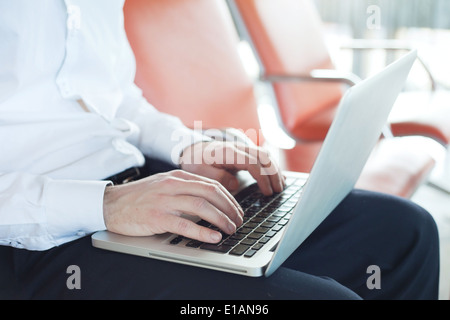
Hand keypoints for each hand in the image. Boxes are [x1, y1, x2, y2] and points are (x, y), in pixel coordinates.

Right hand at [103, 170, 243, 242]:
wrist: (110, 203)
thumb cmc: (139, 196)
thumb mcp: (164, 185)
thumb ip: (185, 188)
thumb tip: (211, 201)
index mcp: (178, 177)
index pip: (212, 185)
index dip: (229, 199)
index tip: (237, 211)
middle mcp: (173, 185)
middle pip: (211, 193)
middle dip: (230, 208)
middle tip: (238, 221)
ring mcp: (165, 200)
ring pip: (202, 206)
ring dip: (221, 219)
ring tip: (231, 229)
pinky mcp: (157, 217)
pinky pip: (185, 224)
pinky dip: (203, 232)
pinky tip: (214, 237)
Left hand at [179, 141, 284, 194]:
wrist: (192, 150)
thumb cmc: (195, 162)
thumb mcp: (200, 172)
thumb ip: (217, 178)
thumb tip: (235, 184)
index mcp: (227, 152)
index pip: (252, 162)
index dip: (262, 177)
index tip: (266, 192)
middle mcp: (238, 148)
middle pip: (263, 157)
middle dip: (273, 174)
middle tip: (277, 191)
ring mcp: (242, 149)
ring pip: (265, 155)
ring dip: (275, 170)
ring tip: (280, 186)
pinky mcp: (244, 153)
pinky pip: (263, 156)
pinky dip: (272, 166)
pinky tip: (277, 177)